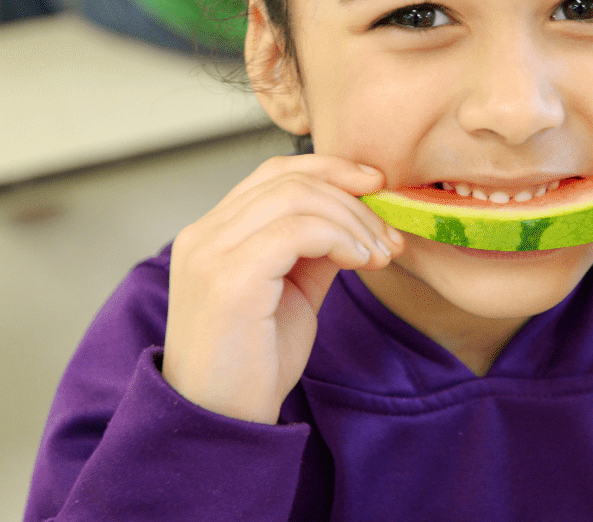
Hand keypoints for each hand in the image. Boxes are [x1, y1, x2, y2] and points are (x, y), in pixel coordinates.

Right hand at [162, 155, 403, 423]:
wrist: (222, 424)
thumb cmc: (252, 364)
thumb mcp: (293, 292)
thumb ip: (315, 249)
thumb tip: (357, 217)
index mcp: (213, 233)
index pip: (274, 171)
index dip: (330, 168)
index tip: (376, 185)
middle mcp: (203, 235)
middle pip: (290, 180)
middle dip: (352, 201)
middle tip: (388, 235)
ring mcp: (210, 254)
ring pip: (297, 199)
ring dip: (352, 222)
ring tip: (379, 255)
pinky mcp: (228, 279)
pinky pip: (296, 231)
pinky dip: (339, 238)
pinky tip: (361, 262)